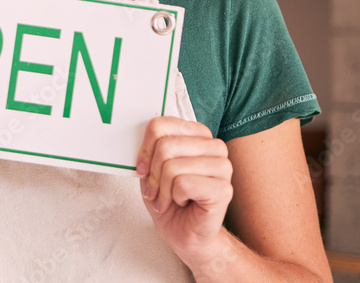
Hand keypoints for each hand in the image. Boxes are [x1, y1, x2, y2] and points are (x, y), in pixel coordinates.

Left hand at [136, 116, 233, 260]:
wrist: (184, 233)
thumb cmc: (169, 199)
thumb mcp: (153, 169)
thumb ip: (150, 149)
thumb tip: (135, 136)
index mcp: (198, 134)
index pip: (160, 125)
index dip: (144, 148)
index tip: (141, 168)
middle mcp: (214, 146)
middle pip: (165, 145)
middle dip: (152, 173)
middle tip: (153, 191)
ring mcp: (223, 167)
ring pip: (173, 166)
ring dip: (162, 189)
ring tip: (168, 199)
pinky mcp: (224, 189)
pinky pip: (183, 184)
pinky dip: (174, 197)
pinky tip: (182, 203)